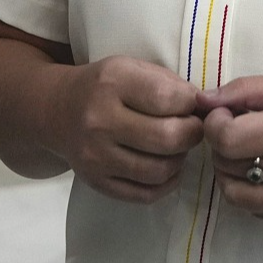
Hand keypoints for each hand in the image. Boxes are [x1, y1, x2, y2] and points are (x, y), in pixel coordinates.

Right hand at [50, 56, 202, 203]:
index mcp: (112, 83)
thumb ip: (169, 84)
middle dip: (192, 134)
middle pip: (168, 138)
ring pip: (160, 170)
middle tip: (191, 129)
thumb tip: (205, 109)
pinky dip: (166, 183)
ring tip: (176, 147)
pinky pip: (146, 194)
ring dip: (179, 159)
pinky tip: (165, 166)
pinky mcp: (97, 183)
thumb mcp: (132, 67)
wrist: (56, 111)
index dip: (191, 104)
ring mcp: (96, 157)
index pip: (168, 98)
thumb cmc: (105, 86)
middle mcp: (99, 121)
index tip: (193, 105)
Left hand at [197, 75, 262, 230]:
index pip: (227, 139)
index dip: (214, 125)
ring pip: (237, 196)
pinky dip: (254, 194)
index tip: (224, 116)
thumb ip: (250, 90)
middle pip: (228, 166)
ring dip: (230, 175)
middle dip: (221, 147)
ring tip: (246, 157)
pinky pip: (259, 213)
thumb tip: (203, 101)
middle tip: (237, 133)